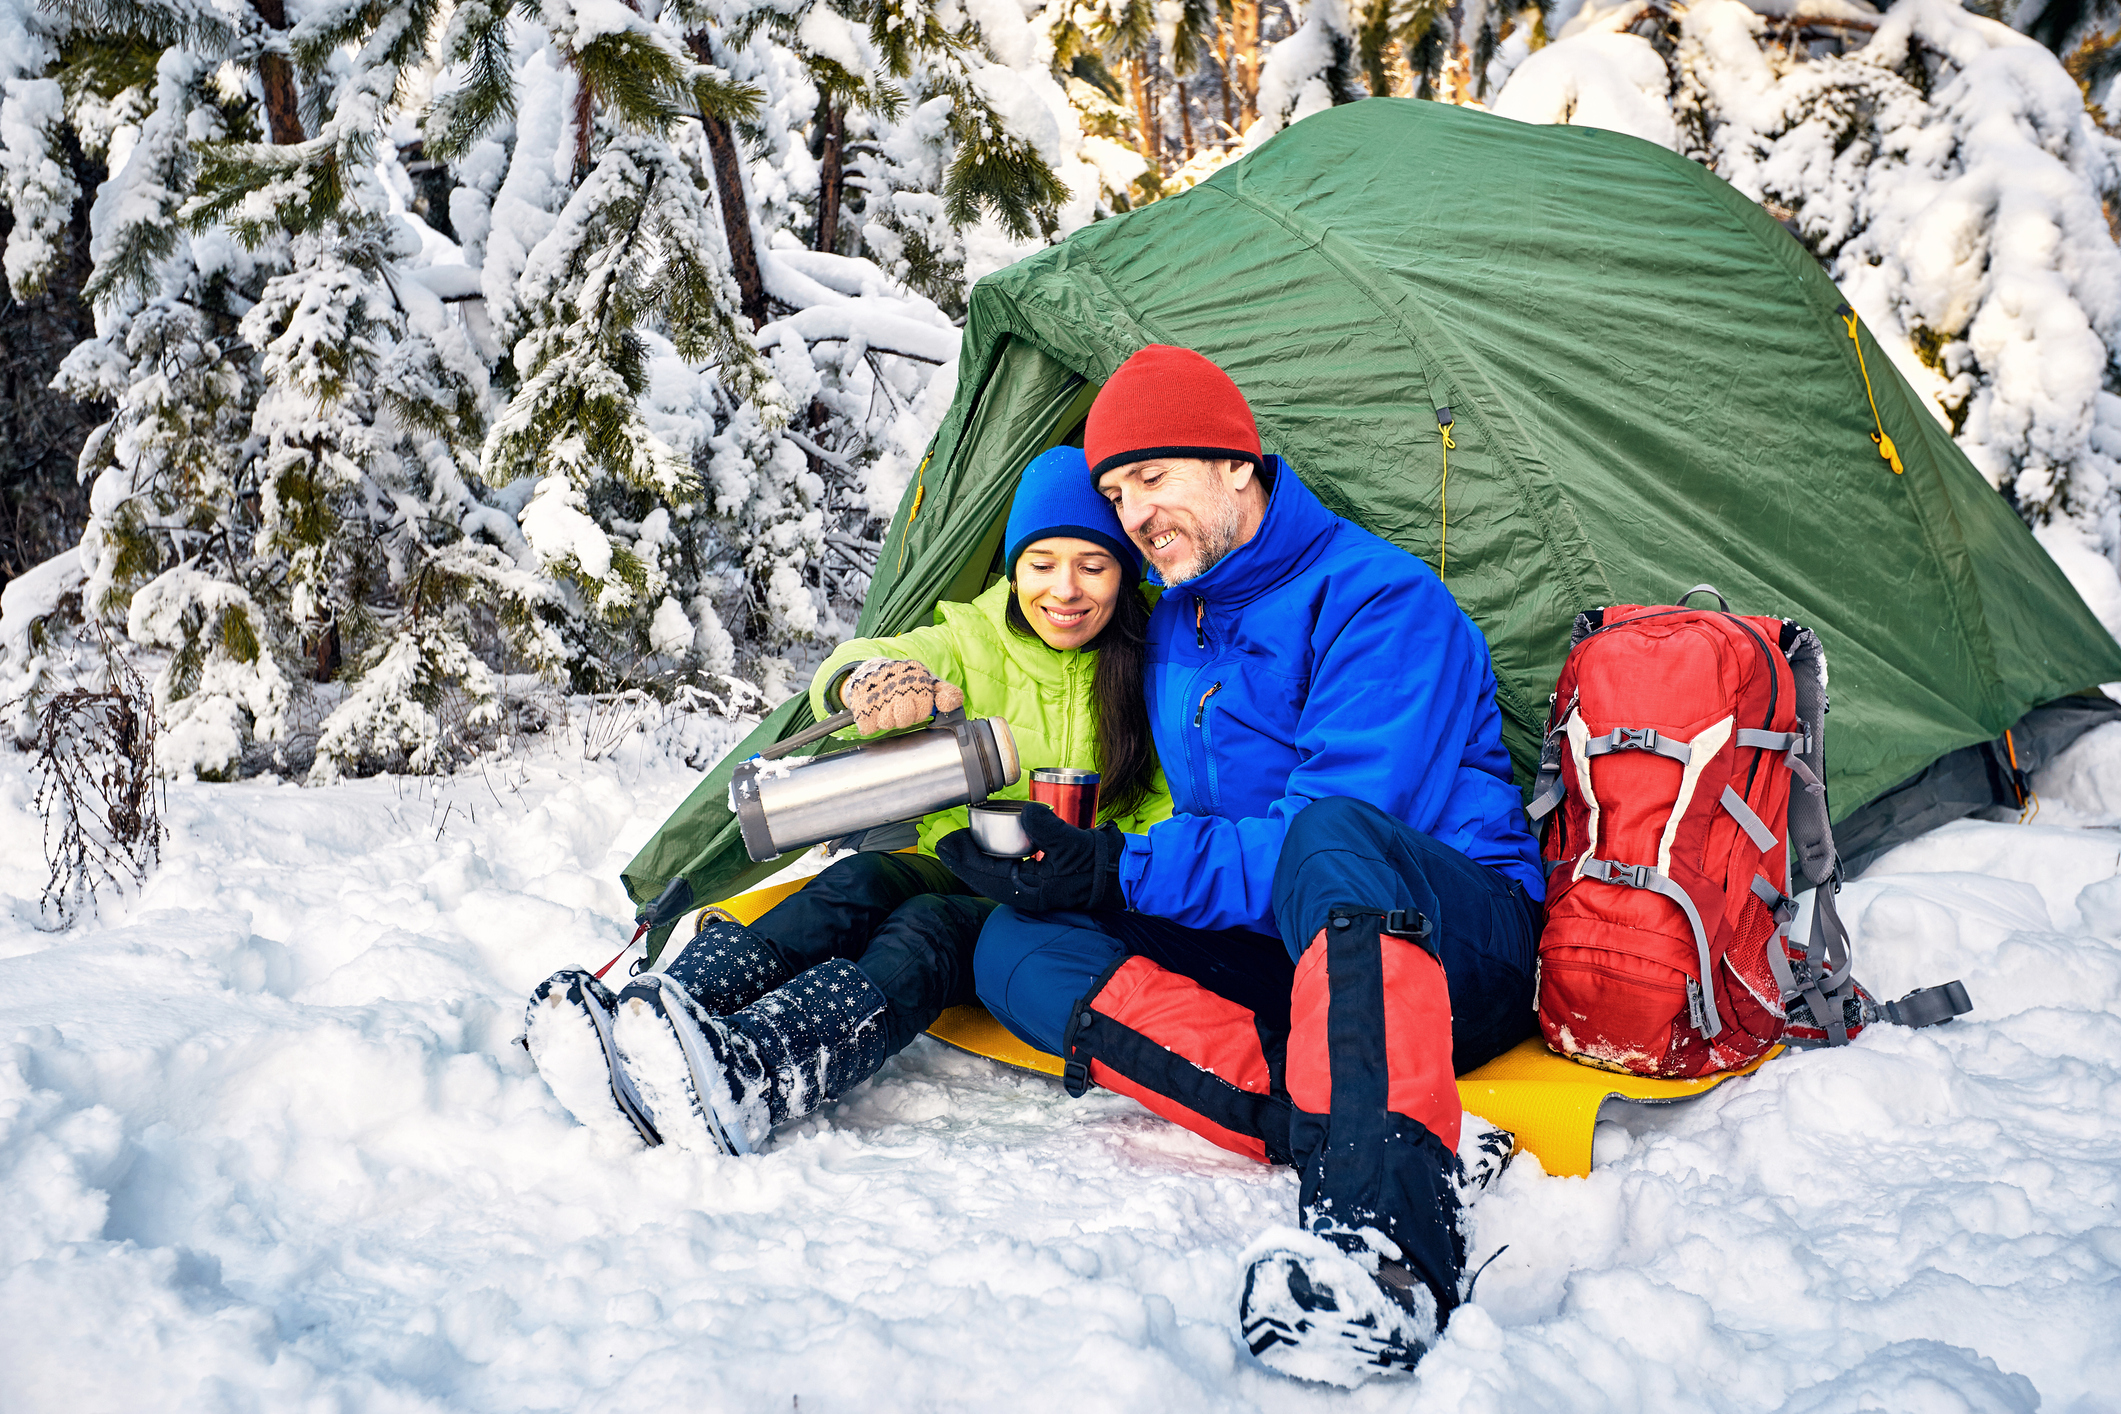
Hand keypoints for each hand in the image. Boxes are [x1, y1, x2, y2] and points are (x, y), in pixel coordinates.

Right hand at [842, 658, 964, 733]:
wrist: (874, 671)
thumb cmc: (909, 683)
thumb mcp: (932, 684)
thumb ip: (949, 695)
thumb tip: (947, 705)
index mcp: (916, 675)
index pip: (924, 708)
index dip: (922, 711)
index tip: (919, 707)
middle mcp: (895, 681)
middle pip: (904, 718)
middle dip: (905, 717)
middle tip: (902, 708)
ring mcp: (876, 692)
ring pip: (887, 723)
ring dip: (888, 720)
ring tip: (888, 707)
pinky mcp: (859, 702)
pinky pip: (869, 727)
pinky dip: (871, 723)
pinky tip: (874, 710)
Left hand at [937, 803, 1126, 913]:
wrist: (1119, 874)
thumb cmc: (1095, 862)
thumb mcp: (1069, 841)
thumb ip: (1044, 826)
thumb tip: (1025, 812)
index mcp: (1028, 891)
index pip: (985, 875)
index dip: (963, 859)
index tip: (946, 844)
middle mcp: (1026, 895)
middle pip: (984, 879)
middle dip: (964, 862)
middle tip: (947, 843)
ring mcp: (1032, 890)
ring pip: (993, 877)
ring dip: (977, 862)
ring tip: (964, 843)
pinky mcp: (1039, 883)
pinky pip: (1006, 873)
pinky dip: (993, 862)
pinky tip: (990, 849)